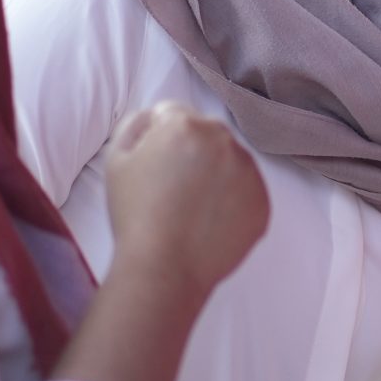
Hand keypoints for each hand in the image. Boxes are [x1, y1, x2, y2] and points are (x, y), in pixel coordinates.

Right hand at [103, 103, 266, 299]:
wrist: (164, 267)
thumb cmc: (135, 213)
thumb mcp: (117, 160)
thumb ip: (136, 124)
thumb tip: (155, 116)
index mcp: (187, 126)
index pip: (172, 114)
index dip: (157, 139)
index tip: (152, 166)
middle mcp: (226, 141)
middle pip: (205, 135)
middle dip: (189, 152)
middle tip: (170, 188)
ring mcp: (250, 172)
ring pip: (229, 161)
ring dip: (214, 173)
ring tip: (189, 208)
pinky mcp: (263, 202)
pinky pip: (245, 191)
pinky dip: (231, 201)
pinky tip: (207, 221)